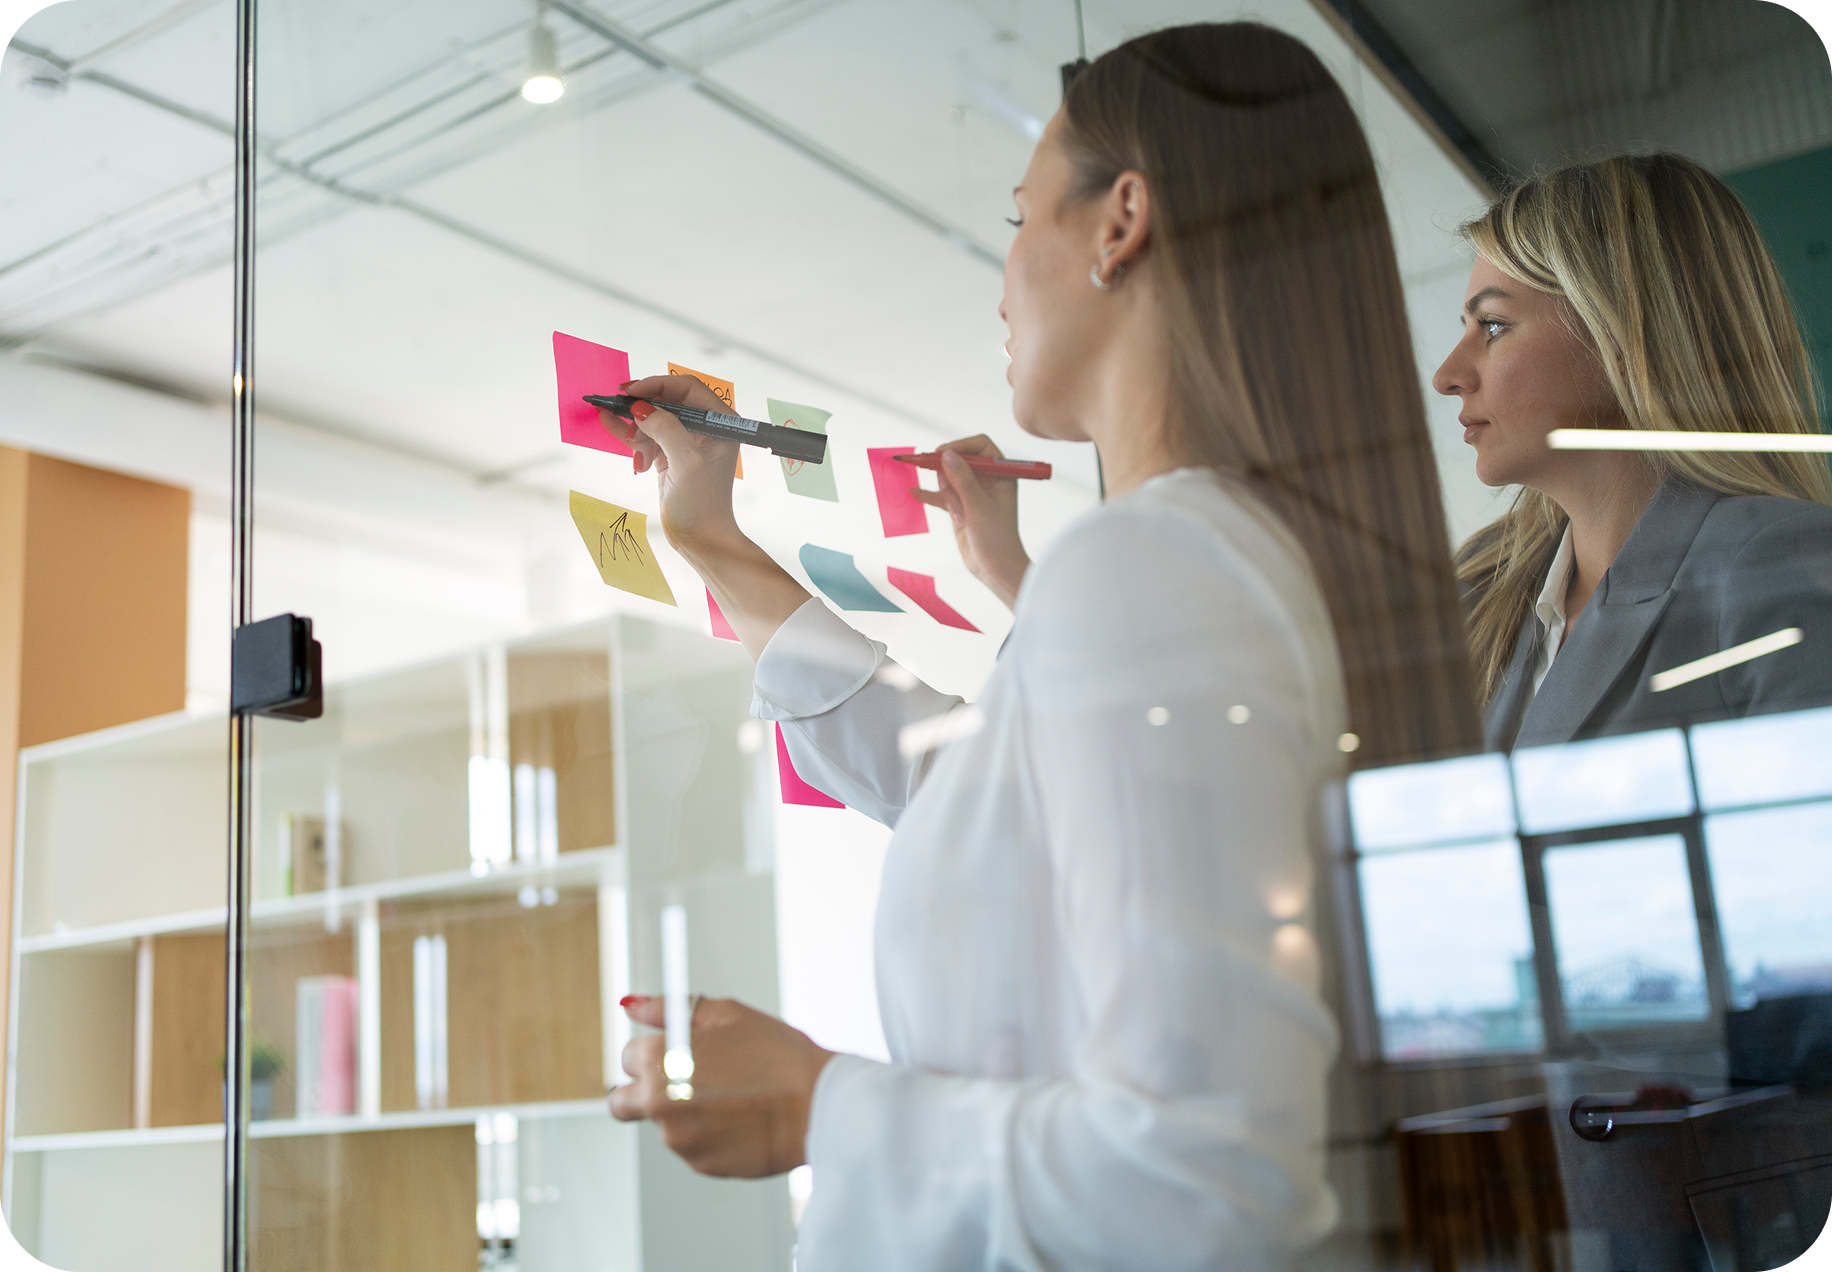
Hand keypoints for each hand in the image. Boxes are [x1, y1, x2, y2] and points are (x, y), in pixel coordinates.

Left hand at [608, 995, 835, 1177]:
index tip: (675, 1053)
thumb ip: (668, 1009)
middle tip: (676, 1084)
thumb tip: (632, 1005)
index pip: (628, 1057)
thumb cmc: (778, 1054)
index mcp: (659, 1060)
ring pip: (664, 1124)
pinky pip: (692, 1147)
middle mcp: (659, 1103)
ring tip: (732, 1097)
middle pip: (621, 1102)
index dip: (653, 1052)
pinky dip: (708, 1135)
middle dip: (639, 1092)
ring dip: (683, 1112)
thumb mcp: (727, 1014)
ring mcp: (678, 1139)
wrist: (819, 1103)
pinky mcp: (701, 1164)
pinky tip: (741, 1119)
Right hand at [610, 374, 744, 558]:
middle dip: (642, 408)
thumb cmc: (703, 506)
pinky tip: (609, 425)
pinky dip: (630, 434)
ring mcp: (686, 440)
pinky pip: (646, 435)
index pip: (687, 388)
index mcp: (721, 422)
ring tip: (636, 454)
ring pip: (653, 418)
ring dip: (637, 430)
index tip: (630, 392)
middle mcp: (706, 427)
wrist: (700, 539)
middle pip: (666, 401)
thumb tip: (641, 407)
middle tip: (616, 407)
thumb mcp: (686, 463)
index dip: (657, 385)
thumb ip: (666, 429)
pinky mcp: (670, 454)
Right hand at [909, 435, 1030, 609]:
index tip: (942, 453)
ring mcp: (973, 494)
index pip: (981, 446)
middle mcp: (988, 481)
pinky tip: (915, 492)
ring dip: (945, 489)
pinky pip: (943, 496)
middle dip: (948, 468)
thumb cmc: (997, 538)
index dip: (962, 446)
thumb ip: (962, 479)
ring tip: (955, 510)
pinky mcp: (961, 508)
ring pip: (950, 478)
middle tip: (931, 470)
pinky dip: (930, 495)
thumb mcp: (978, 505)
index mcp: (1001, 474)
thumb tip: (948, 454)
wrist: (996, 568)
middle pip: (961, 460)